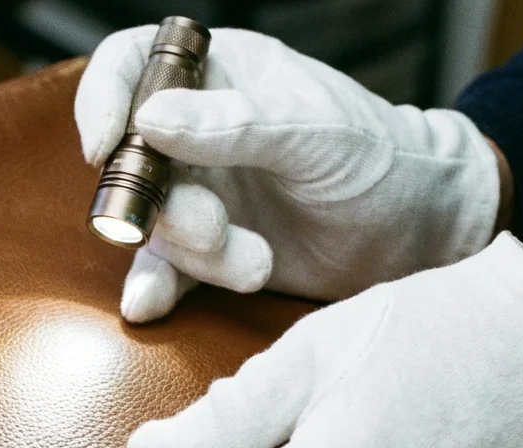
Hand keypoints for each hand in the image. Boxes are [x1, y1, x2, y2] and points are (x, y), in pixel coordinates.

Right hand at [76, 26, 501, 320]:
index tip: (105, 148)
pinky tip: (150, 306)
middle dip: (161, 205)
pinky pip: (162, 269)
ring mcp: (199, 191)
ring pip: (150, 221)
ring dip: (192, 252)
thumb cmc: (379, 159)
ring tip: (255, 264)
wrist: (419, 233)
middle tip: (211, 230)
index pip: (131, 65)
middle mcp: (196, 130)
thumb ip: (234, 125)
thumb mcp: (313, 132)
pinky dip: (156, 288)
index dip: (104, 100)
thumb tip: (150, 119)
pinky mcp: (208, 250)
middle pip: (132, 159)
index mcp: (219, 75)